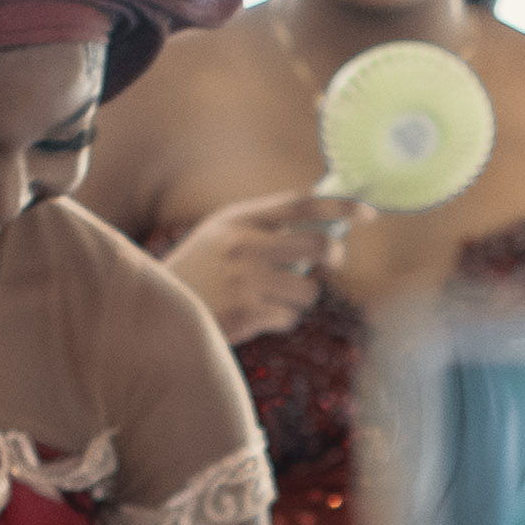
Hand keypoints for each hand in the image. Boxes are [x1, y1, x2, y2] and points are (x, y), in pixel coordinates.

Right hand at [159, 189, 355, 339]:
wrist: (155, 313)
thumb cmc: (199, 273)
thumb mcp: (221, 236)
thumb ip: (263, 228)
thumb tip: (324, 228)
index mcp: (238, 219)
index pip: (301, 204)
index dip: (341, 207)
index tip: (369, 213)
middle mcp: (243, 245)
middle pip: (318, 248)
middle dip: (334, 257)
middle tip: (333, 263)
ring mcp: (244, 280)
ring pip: (308, 291)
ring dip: (298, 298)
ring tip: (269, 298)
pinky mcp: (246, 313)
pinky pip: (289, 318)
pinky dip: (278, 320)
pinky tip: (252, 316)